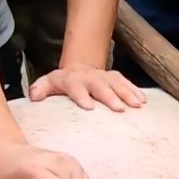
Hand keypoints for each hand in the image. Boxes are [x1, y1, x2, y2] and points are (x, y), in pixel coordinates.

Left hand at [28, 64, 145, 111]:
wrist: (78, 69)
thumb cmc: (62, 83)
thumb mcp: (48, 83)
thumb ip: (40, 89)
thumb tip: (34, 96)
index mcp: (71, 80)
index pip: (75, 87)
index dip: (82, 96)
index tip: (90, 107)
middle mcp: (89, 77)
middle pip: (100, 85)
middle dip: (110, 96)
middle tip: (119, 108)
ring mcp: (104, 76)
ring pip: (117, 83)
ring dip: (127, 93)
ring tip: (137, 105)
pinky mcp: (115, 78)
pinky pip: (126, 83)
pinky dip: (135, 91)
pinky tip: (143, 101)